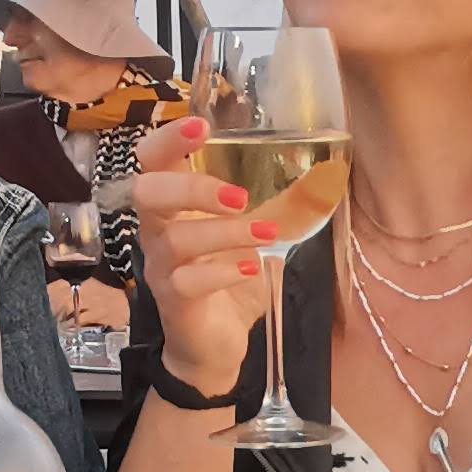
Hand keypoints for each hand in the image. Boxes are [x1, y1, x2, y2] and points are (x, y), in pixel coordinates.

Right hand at [128, 116, 277, 397]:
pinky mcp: (174, 302)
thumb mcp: (252, 235)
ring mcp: (162, 268)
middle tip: (239, 195)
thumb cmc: (228, 280)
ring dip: (226, 233)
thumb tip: (324, 177)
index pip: (151, 160)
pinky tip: (253, 269)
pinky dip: (225, 272)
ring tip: (266, 235)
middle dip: (191, 187)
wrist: (214, 345)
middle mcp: (157, 232)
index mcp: (172, 206)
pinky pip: (188, 282)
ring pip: (175, 240)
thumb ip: (274, 206)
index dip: (167, 139)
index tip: (201, 126)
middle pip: (147, 193)